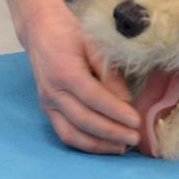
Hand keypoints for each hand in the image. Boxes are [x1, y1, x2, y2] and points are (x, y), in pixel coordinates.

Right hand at [19, 0, 140, 154]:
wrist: (42, 30)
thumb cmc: (72, 33)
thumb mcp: (95, 44)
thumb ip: (109, 73)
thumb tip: (126, 101)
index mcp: (65, 72)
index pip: (94, 99)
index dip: (116, 112)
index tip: (136, 121)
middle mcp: (53, 92)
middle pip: (84, 120)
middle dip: (111, 132)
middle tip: (134, 139)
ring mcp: (47, 103)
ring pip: (72, 133)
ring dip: (98, 145)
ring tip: (121, 148)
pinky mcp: (47, 110)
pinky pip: (64, 133)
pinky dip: (84, 143)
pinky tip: (102, 145)